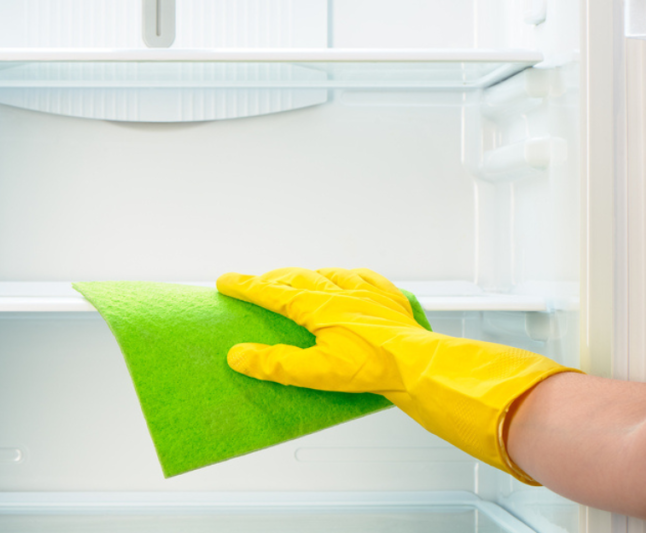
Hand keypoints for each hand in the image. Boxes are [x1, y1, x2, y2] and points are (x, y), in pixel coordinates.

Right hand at [217, 267, 579, 484]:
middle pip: (297, 276)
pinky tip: (351, 279)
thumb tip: (239, 356)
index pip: (271, 292)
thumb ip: (275, 363)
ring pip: (329, 272)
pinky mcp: (388, 298)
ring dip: (309, 275)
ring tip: (300, 279)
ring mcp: (366, 292)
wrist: (420, 365)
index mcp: (317, 305)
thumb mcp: (316, 372)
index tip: (225, 281)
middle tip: (259, 284)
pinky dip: (349, 277)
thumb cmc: (372, 368)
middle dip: (273, 279)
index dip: (245, 286)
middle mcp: (340, 290)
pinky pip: (364, 277)